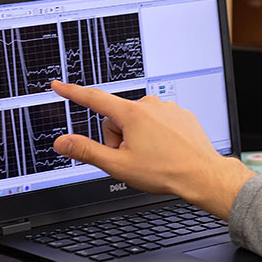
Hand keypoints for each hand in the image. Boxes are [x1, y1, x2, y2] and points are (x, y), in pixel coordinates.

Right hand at [50, 80, 254, 218]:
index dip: (73, 93)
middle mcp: (150, 105)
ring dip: (138, 138)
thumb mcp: (118, 166)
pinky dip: (157, 136)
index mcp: (132, 114)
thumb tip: (62, 142)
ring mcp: (168, 109)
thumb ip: (86, 151)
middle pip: (118, 119)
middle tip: (132, 158)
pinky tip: (166, 151)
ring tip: (153, 157)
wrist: (202, 175)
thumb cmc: (165, 171)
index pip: (94, 99)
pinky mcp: (181, 115)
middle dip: (118, 138)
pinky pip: (158, 122)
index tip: (59, 86)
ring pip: (139, 121)